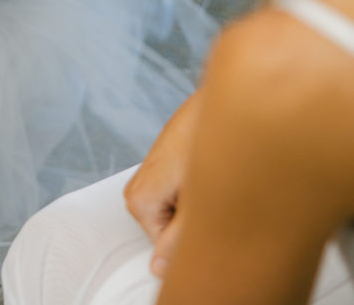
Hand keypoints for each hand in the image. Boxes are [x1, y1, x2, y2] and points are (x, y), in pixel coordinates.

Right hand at [123, 91, 200, 276]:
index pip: (158, 243)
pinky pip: (180, 186)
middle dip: (187, 220)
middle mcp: (141, 180)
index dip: (184, 239)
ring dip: (193, 202)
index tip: (203, 224)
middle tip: (209, 201)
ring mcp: (155, 165)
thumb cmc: (211, 142)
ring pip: (174, 205)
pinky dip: (196, 186)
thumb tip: (161, 266)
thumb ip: (177, 240)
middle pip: (163, 224)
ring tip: (213, 183)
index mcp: (140, 196)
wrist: (228, 102)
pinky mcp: (172, 154)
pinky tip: (214, 172)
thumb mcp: (197, 203)